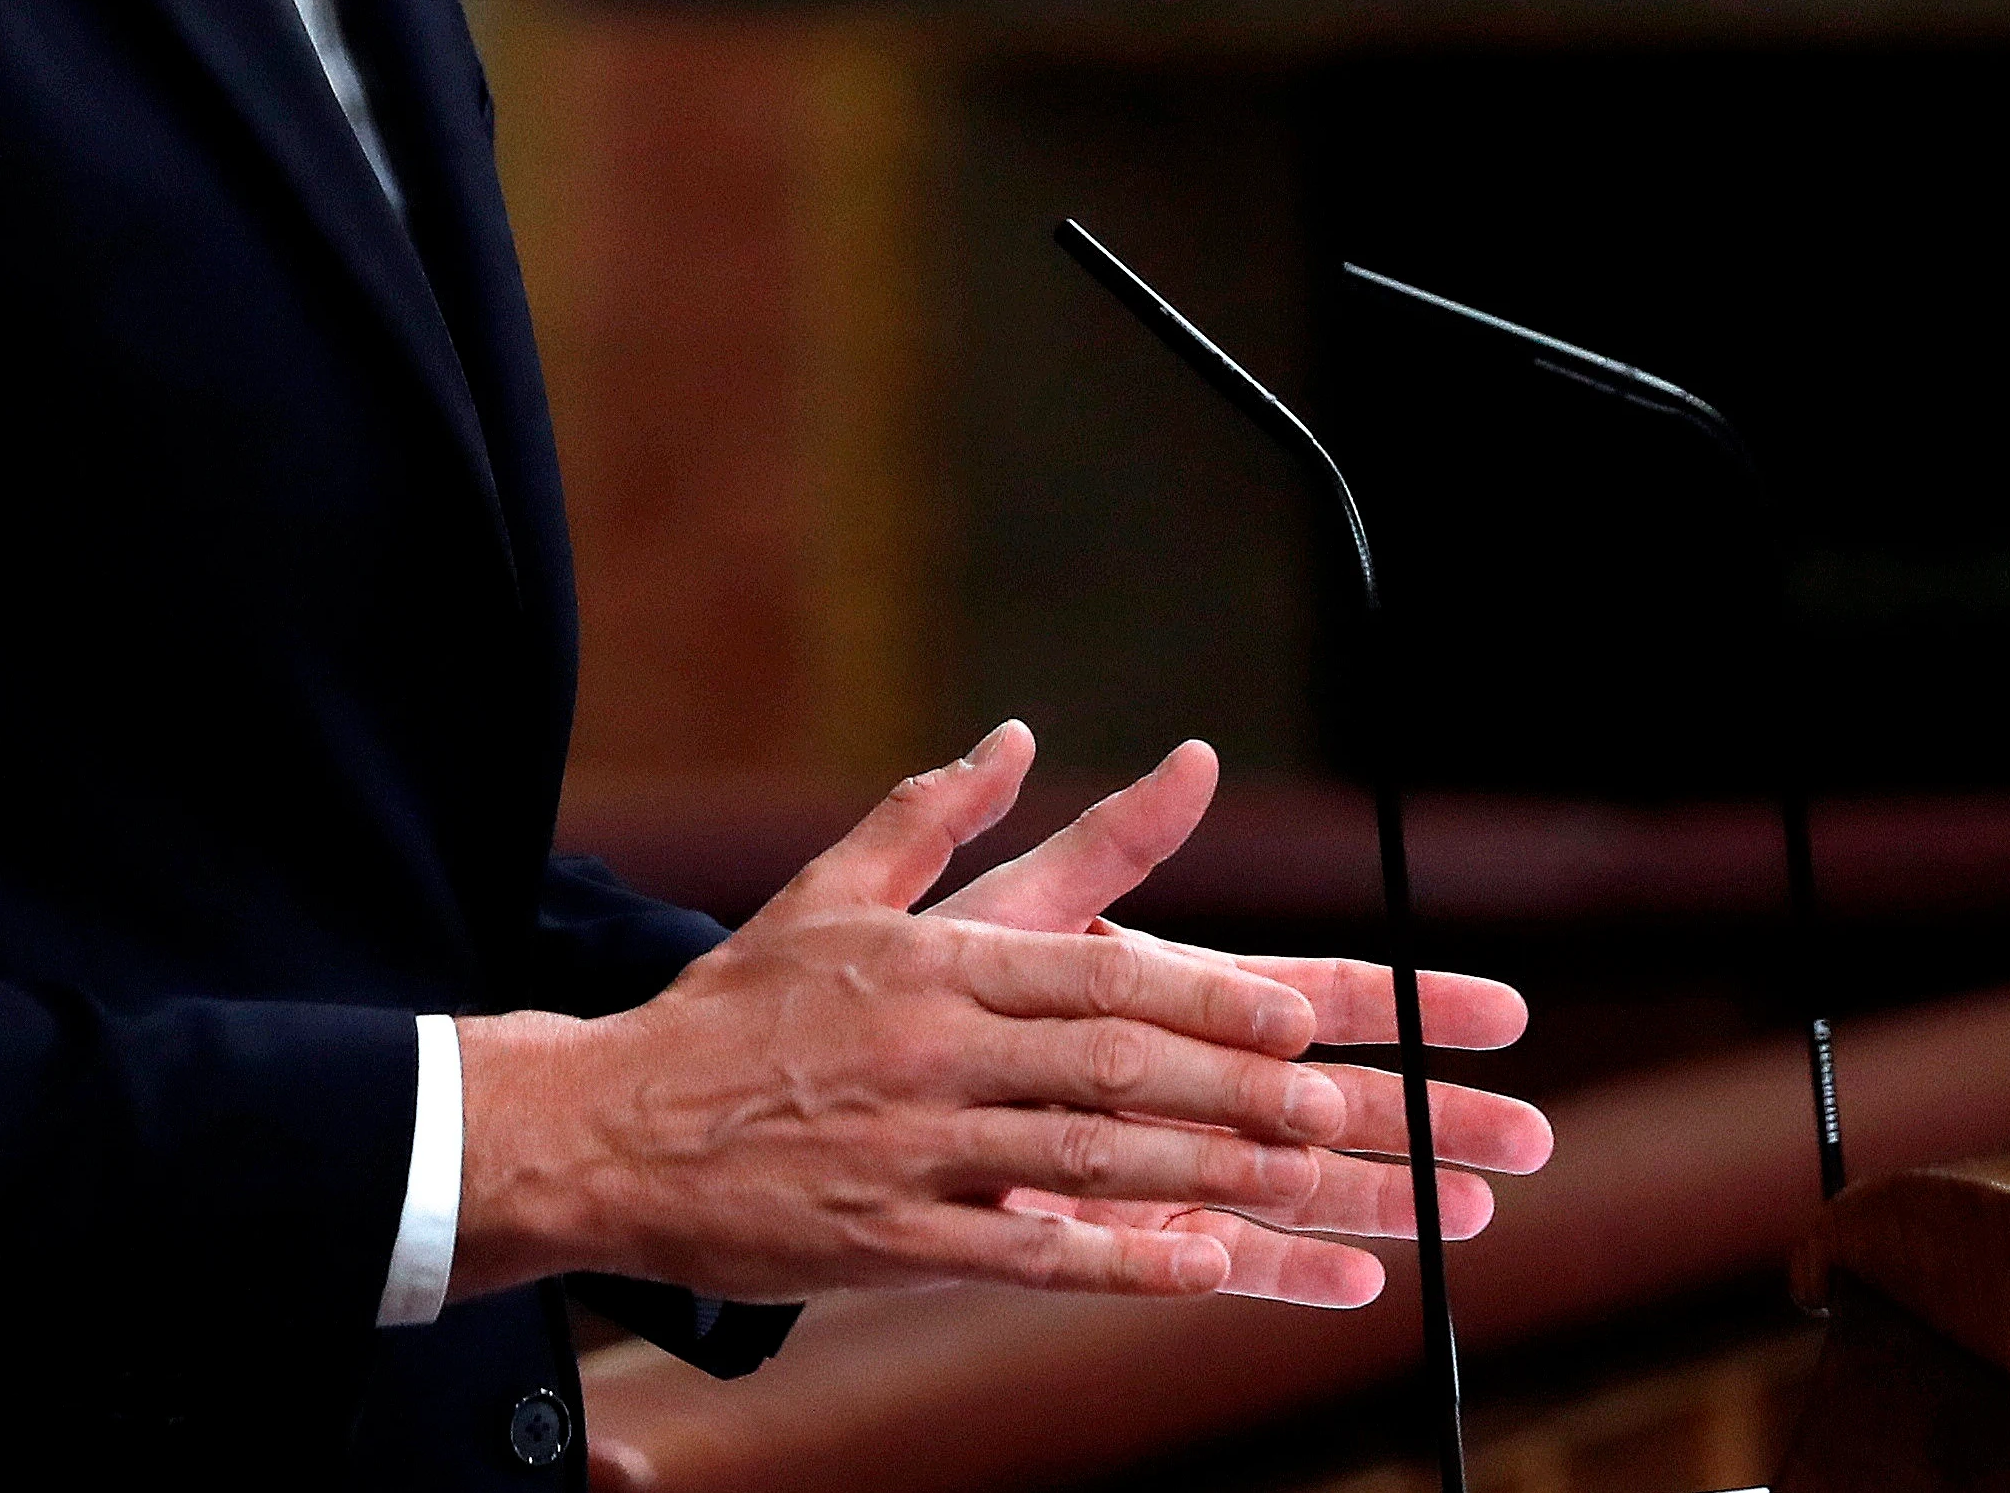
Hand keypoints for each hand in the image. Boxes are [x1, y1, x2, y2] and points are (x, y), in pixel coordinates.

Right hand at [450, 725, 1545, 1308]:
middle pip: (1147, 1072)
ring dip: (1254, 1182)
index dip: (1226, 996)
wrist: (604, 1130)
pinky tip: (1234, 1274)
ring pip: (1117, 1163)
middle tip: (1404, 1115)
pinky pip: (1045, 1253)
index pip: (1116, 975)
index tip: (1321, 1016)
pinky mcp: (906, 1244)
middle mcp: (952, 1054)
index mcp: (946, 963)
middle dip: (1289, 1095)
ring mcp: (933, 1154)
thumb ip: (939, 817)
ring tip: (1371, 1198)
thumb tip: (1017, 734)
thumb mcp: (832, 895)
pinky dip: (1145, 1262)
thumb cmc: (733, 1011)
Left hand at [928, 735, 1547, 1308]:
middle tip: (1533, 1136)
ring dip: (1383, 1196)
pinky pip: (1210, 1257)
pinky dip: (1282, 1271)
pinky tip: (1357, 1282)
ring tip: (1476, 1212)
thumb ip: (1107, 849)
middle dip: (1431, 1115)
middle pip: (1332, 1100)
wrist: (816, 1096)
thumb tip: (1192, 758)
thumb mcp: (1010, 910)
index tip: (1507, 1012)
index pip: (1317, 997)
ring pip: (1293, 1184)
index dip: (1412, 1006)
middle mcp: (1181, 1081)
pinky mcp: (1111, 1234)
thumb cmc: (904, 993)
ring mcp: (1155, 1161)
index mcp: (1172, 996)